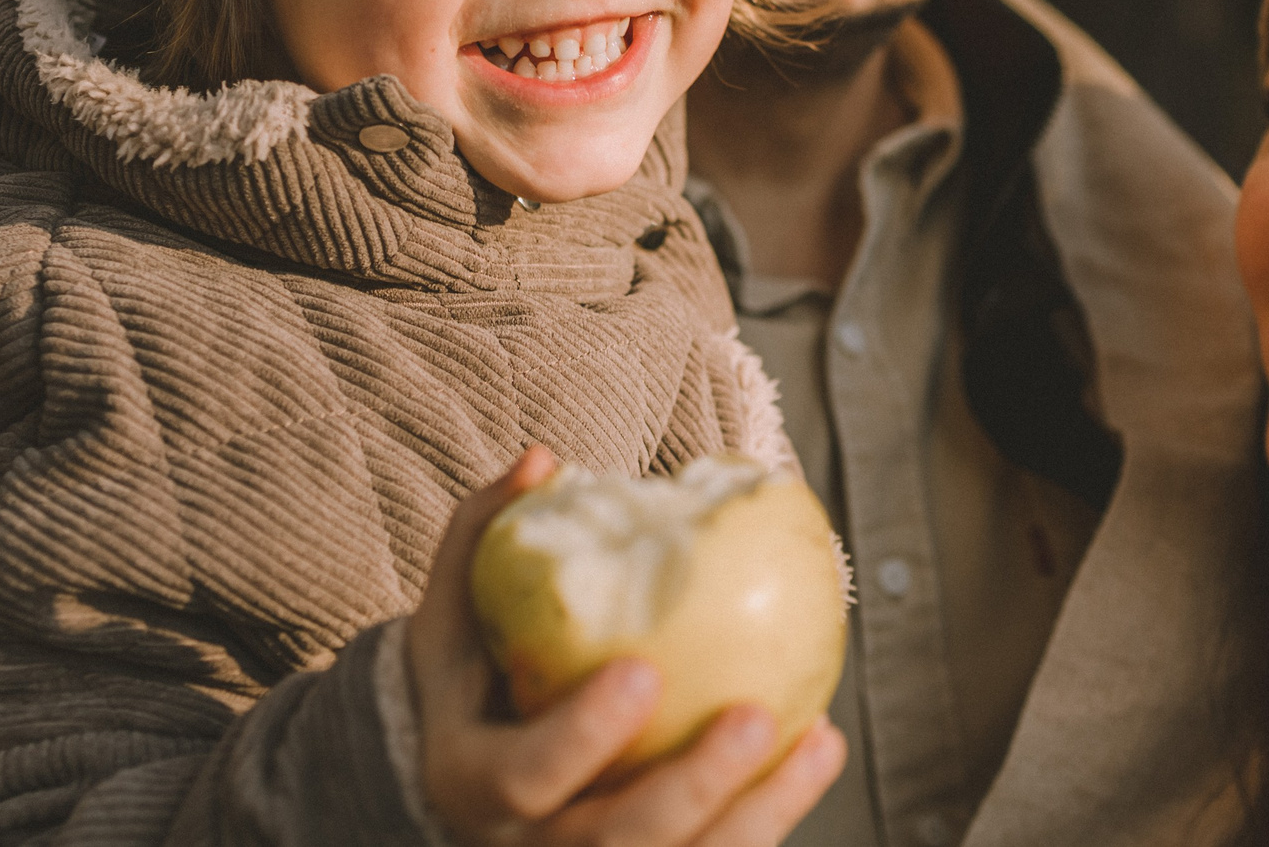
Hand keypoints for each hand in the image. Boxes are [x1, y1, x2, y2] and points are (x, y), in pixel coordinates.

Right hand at [407, 446, 846, 846]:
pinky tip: (817, 749)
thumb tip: (542, 459)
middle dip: (693, 786)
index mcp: (473, 782)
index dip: (583, 736)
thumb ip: (484, 533)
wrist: (460, 776)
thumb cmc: (467, 675)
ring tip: (816, 741)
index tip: (643, 672)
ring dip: (757, 813)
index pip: (526, 776)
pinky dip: (770, 814)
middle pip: (618, 840)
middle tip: (754, 717)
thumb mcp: (451, 608)